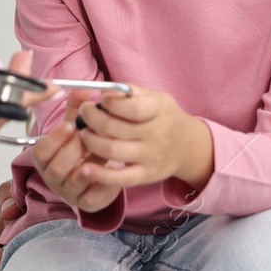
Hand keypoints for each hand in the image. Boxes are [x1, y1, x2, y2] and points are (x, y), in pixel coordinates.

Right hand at [31, 89, 121, 212]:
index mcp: (45, 158)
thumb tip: (82, 89)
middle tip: (87, 138)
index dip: (54, 139)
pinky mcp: (86, 203)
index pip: (40, 152)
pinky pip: (91, 199)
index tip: (70, 126)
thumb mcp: (78, 126)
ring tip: (99, 156)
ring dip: (85, 168)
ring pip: (71, 184)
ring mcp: (69, 192)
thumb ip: (78, 108)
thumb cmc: (82, 147)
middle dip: (72, 152)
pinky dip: (101, 186)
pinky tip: (112, 173)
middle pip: (56, 168)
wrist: (97, 170)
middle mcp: (53, 177)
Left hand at [73, 85, 213, 189]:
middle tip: (84, 112)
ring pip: (112, 150)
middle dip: (91, 118)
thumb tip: (102, 91)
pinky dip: (100, 174)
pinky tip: (86, 167)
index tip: (100, 98)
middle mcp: (157, 134)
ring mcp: (151, 157)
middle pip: (114, 128)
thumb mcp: (154, 97)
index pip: (132, 108)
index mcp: (160, 110)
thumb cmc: (162, 116)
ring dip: (90, 141)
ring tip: (83, 132)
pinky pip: (119, 179)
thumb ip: (129, 92)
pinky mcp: (145, 176)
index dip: (110, 102)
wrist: (187, 146)